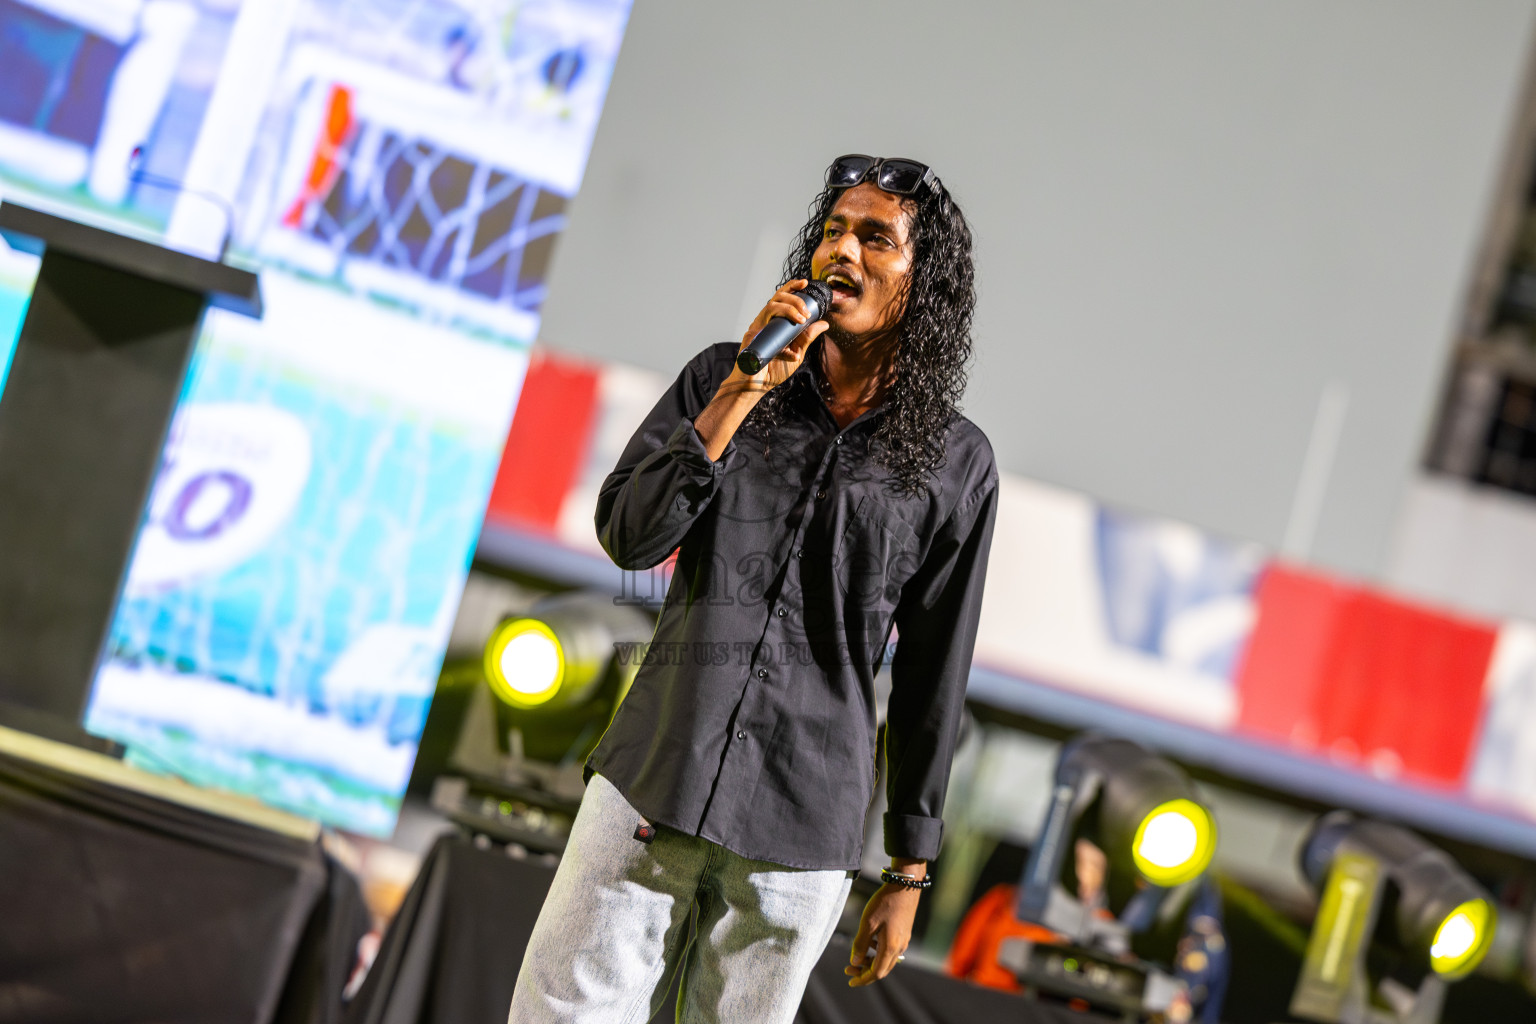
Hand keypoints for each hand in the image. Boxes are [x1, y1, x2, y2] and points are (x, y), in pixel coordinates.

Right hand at [718, 280, 828, 397]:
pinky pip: (767, 332)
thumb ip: (808, 338)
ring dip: (788, 309)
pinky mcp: (751, 338)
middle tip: (806, 312)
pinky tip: (791, 353)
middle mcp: (765, 322)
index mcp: (774, 322)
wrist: (756, 386)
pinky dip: (782, 343)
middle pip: (777, 298)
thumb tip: (824, 323)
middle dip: (794, 299)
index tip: (805, 283)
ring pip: (770, 307)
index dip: (792, 287)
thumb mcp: (797, 353)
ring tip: (801, 320)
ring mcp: (757, 328)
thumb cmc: (773, 370)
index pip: (782, 298)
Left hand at [844, 882, 920, 986]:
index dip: (862, 979)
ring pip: (886, 960)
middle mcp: (899, 948)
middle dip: (864, 971)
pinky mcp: (903, 934)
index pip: (876, 973)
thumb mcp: (868, 923)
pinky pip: (890, 951)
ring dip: (871, 961)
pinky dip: (878, 952)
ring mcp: (903, 941)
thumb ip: (861, 944)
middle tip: (848, 968)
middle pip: (882, 969)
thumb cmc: (885, 903)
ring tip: (857, 954)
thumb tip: (854, 962)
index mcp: (891, 947)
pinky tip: (870, 942)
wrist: (904, 887)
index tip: (850, 981)